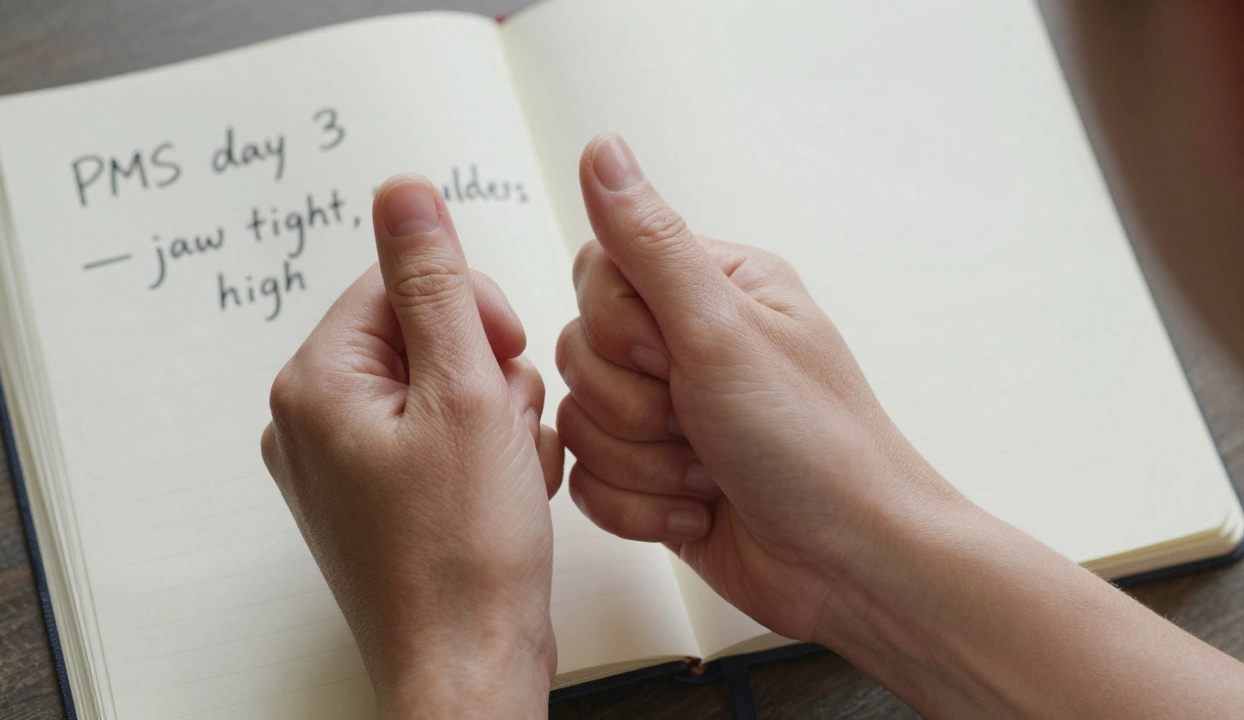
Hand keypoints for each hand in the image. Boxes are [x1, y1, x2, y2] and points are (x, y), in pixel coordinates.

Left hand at [262, 176, 561, 717]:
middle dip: (484, 369)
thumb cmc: (466, 554)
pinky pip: (435, 433)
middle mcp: (311, 421)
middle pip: (420, 332)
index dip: (472, 313)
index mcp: (315, 384)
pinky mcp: (373, 494)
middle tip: (503, 430)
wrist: (470, 666)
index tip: (503, 361)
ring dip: (493, 412)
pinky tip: (500, 490)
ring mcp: (340, 463)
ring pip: (439, 383)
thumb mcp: (466, 393)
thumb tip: (404, 192)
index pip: (399, 282)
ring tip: (506, 470)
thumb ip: (436, 284)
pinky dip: (480, 449)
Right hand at [557, 134, 963, 642]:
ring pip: (580, 421)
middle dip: (635, 406)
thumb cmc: (814, 445)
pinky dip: (639, 506)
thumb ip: (651, 243)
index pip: (597, 272)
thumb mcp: (724, 331)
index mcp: (712, 287)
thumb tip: (605, 150)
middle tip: (700, 421)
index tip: (671, 355)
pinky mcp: (652, 474)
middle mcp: (687, 342)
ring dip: (643, 463)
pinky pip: (589, 480)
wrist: (850, 564)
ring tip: (708, 472)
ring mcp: (668, 412)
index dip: (617, 326)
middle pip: (579, 351)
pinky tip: (697, 508)